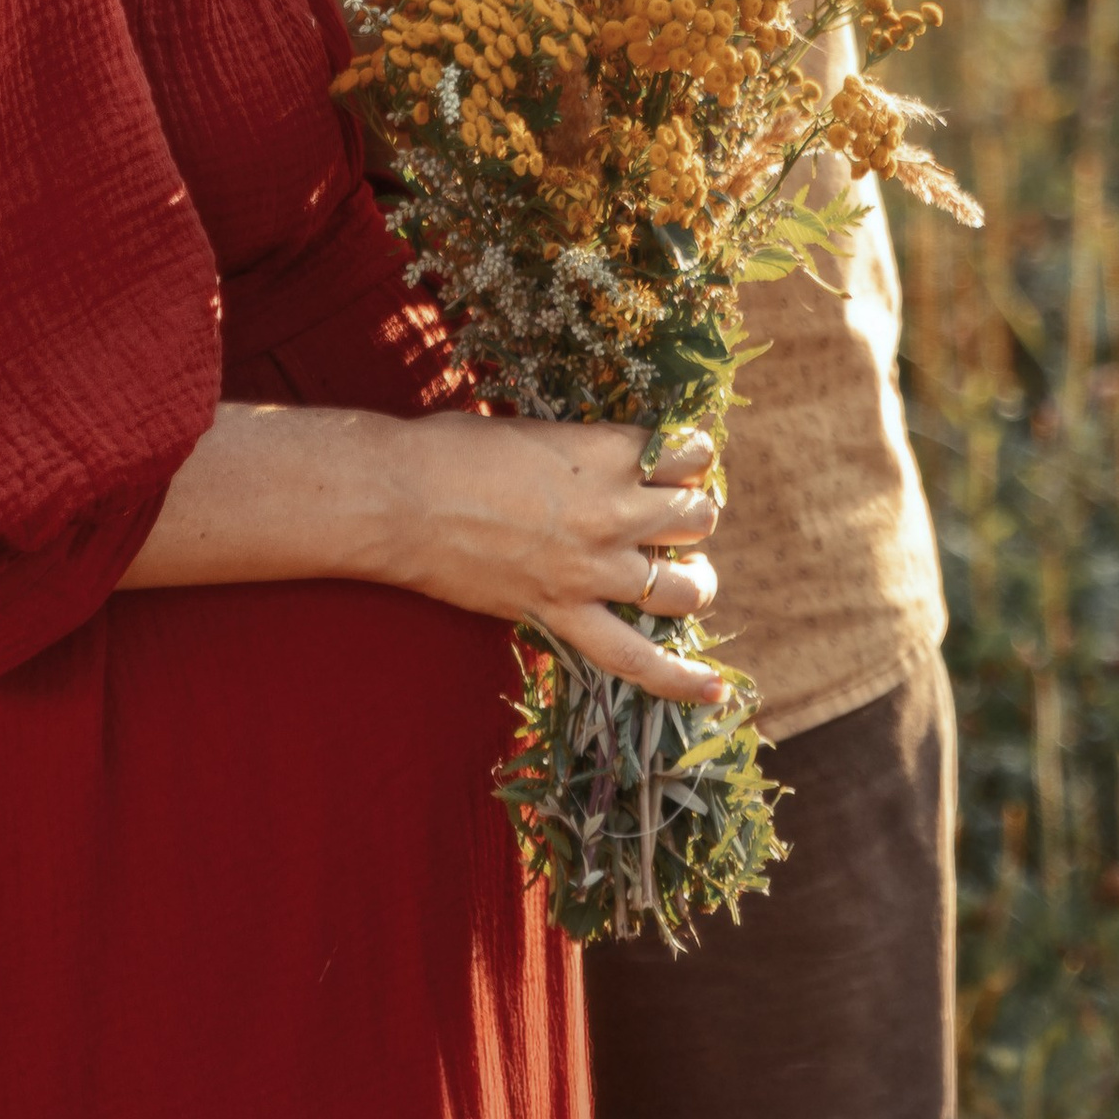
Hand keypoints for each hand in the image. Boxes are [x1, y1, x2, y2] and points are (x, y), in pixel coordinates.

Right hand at [387, 414, 727, 705]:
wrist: (401, 500)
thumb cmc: (453, 449)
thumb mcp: (535, 431)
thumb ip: (582, 451)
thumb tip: (606, 463)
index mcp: (605, 452)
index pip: (688, 452)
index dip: (689, 457)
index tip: (676, 462)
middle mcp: (613, 511)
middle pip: (697, 517)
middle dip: (690, 515)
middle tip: (667, 518)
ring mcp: (591, 571)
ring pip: (685, 587)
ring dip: (691, 580)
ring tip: (679, 576)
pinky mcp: (563, 615)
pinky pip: (637, 659)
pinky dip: (681, 678)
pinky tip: (716, 687)